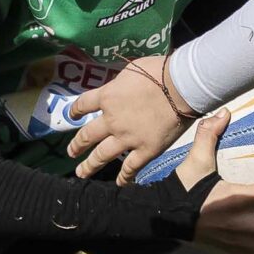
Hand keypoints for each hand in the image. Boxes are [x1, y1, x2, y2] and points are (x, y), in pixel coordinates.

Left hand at [67, 55, 194, 181]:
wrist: (181, 86)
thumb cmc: (159, 72)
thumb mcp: (130, 70)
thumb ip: (119, 85)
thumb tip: (117, 90)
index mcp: (107, 97)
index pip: (83, 105)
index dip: (75, 110)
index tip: (72, 115)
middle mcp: (112, 121)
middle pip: (87, 136)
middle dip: (77, 145)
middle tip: (71, 152)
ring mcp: (127, 138)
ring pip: (102, 156)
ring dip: (90, 165)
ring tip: (81, 173)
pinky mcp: (146, 150)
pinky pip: (131, 167)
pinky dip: (124, 176)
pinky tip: (120, 182)